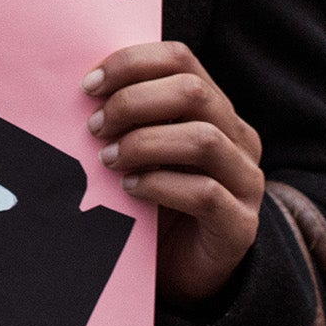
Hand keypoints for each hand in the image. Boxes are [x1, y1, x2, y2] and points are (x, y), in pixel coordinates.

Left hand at [85, 43, 263, 304]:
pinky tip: (129, 189)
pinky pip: (205, 193)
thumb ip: (126, 117)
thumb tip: (80, 88)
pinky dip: (159, 185)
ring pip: (203, 139)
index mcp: (213, 109)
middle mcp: (238, 138)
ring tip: (107, 160)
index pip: (180, 59)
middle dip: (133, 103)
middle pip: (193, 92)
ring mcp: (245, 180)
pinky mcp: (240, 224)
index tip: (88, 85)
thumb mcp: (139, 148)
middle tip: (94, 127)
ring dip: (144, 144)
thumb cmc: (151, 198)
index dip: (131, 63)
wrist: (180, 267)